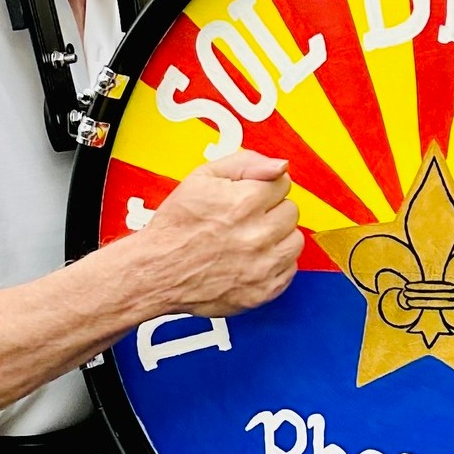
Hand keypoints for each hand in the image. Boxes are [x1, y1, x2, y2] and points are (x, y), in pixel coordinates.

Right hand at [134, 150, 302, 317]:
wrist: (157, 271)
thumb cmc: (175, 226)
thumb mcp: (202, 178)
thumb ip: (245, 164)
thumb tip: (280, 165)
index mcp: (244, 203)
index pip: (283, 183)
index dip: (264, 186)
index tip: (250, 195)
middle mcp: (257, 235)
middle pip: (291, 211)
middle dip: (271, 210)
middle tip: (246, 218)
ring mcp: (263, 266)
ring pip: (295, 240)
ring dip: (278, 237)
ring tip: (251, 238)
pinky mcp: (264, 290)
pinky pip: (290, 269)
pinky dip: (275, 263)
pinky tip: (253, 259)